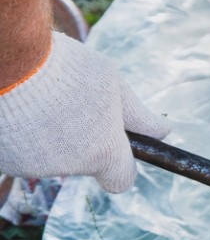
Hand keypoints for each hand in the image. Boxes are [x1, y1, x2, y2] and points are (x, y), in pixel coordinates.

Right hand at [0, 33, 169, 193]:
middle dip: (78, 139)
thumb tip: (164, 132)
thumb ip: (138, 114)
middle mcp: (68, 168)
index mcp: (103, 153)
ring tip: (37, 101)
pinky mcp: (3, 161)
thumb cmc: (64, 67)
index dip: (119, 163)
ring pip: (46, 156)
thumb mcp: (112, 83)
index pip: (121, 179)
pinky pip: (17, 151)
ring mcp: (31, 167)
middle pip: (81, 162)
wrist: (6, 60)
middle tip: (65, 103)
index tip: (113, 145)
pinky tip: (15, 107)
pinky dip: (17, 135)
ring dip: (45, 135)